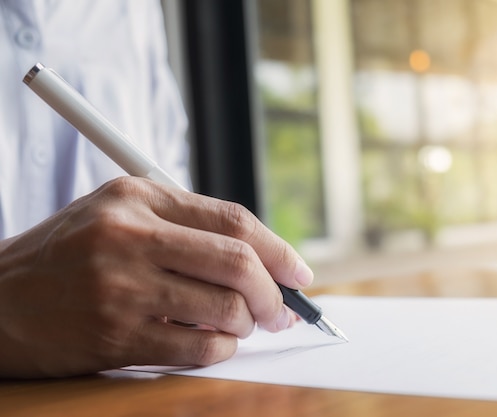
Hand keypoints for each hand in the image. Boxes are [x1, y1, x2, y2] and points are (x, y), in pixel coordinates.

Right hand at [0, 177, 312, 377]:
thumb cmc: (69, 255)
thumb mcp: (120, 214)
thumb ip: (187, 226)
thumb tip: (261, 258)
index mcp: (139, 197)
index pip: (233, 220)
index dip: (279, 248)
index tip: (299, 272)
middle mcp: (131, 236)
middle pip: (237, 262)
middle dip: (274, 292)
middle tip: (283, 310)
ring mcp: (122, 287)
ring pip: (224, 308)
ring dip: (249, 323)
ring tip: (245, 325)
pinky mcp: (115, 336)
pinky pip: (197, 346)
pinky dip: (222, 348)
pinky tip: (216, 342)